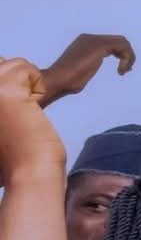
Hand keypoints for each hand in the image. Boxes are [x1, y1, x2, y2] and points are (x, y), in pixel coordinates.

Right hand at [0, 57, 60, 183]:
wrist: (28, 176)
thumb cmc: (12, 156)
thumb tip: (1, 66)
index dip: (3, 87)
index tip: (11, 115)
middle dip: (14, 84)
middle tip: (18, 115)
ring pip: (11, 63)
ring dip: (26, 86)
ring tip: (24, 114)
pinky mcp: (4, 90)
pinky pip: (26, 68)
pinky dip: (38, 86)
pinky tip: (34, 110)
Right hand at [39, 34, 133, 103]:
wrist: (58, 79)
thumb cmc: (66, 81)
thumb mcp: (81, 70)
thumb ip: (88, 65)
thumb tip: (89, 69)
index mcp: (85, 42)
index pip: (111, 43)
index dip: (122, 55)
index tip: (123, 70)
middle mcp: (89, 38)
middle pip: (119, 40)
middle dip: (128, 55)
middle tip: (126, 70)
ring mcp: (94, 40)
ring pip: (123, 42)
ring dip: (129, 58)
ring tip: (124, 71)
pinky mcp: (99, 46)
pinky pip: (123, 47)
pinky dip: (127, 59)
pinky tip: (120, 71)